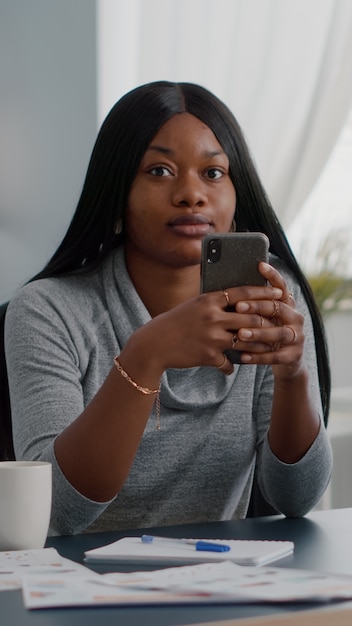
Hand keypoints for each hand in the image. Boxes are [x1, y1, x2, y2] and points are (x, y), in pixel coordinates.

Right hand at [129, 269, 284, 374]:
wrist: (155, 343)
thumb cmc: (176, 321)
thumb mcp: (195, 305)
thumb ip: (216, 303)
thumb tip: (240, 300)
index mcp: (209, 300)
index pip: (243, 293)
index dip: (263, 293)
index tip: (279, 293)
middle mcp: (212, 317)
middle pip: (251, 320)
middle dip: (267, 324)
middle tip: (277, 325)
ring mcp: (212, 338)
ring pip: (246, 343)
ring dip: (257, 346)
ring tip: (265, 348)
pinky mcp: (209, 356)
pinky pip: (229, 364)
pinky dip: (230, 366)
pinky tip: (232, 367)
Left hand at [232, 262, 303, 377]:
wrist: (284, 362)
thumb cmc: (266, 333)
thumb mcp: (262, 318)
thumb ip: (252, 306)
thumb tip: (229, 288)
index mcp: (287, 305)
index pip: (281, 286)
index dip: (272, 275)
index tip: (260, 265)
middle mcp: (295, 318)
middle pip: (277, 308)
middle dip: (257, 307)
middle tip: (238, 306)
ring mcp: (297, 337)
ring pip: (278, 333)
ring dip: (259, 333)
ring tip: (241, 334)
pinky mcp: (294, 355)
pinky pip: (276, 356)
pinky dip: (259, 357)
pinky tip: (243, 356)